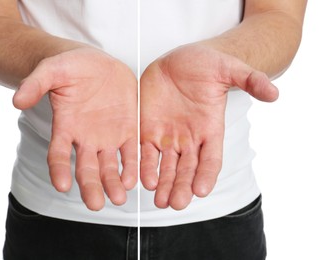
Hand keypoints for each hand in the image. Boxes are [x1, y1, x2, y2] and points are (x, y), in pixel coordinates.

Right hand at [13, 47, 137, 210]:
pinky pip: (131, 152)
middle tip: (95, 204)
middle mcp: (85, 138)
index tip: (61, 185)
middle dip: (90, 187)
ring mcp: (108, 137)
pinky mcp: (128, 130)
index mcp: (65, 127)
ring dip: (114, 183)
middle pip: (86, 168)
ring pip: (110, 166)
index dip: (59, 169)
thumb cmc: (70, 67)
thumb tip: (16, 100)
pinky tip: (134, 179)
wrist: (96, 64)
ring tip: (119, 198)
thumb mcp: (51, 69)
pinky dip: (133, 166)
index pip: (58, 154)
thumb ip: (35, 83)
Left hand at [140, 44, 277, 209]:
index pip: (211, 159)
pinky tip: (143, 180)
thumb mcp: (229, 68)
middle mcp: (190, 139)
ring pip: (166, 167)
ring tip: (158, 200)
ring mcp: (168, 137)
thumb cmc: (206, 65)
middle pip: (187, 169)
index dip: (207, 174)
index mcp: (210, 129)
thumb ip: (250, 80)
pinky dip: (144, 166)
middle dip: (181, 186)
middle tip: (176, 203)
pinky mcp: (148, 130)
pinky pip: (145, 152)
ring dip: (163, 184)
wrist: (180, 60)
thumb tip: (273, 92)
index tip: (201, 190)